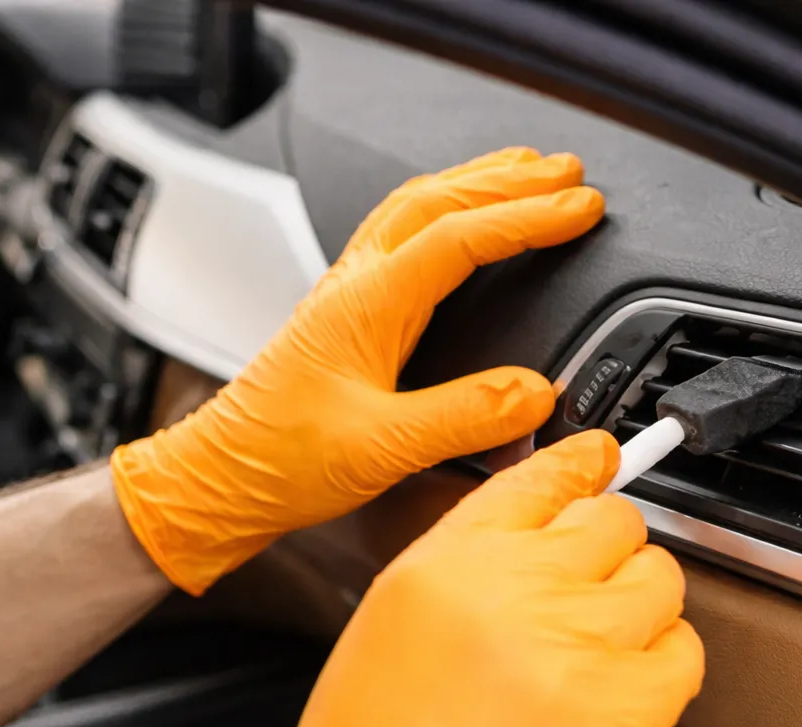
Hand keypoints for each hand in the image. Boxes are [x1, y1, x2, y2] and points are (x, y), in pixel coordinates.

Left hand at [112, 147, 604, 594]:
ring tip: (528, 173)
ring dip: (478, 182)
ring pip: (417, 206)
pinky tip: (462, 219)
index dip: (528, 217)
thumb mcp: (381, 448)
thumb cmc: (281, 460)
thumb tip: (534, 393)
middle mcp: (356, 284)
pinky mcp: (347, 310)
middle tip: (569, 174)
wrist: (221, 478)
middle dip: (512, 180)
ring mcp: (348, 291)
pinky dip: (447, 210)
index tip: (581, 208)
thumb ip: (464, 418)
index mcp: (366, 303)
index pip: (461, 237)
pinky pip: (403, 232)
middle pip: (440, 199)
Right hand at [186, 431, 703, 726]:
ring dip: (638, 607)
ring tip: (594, 654)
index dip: (584, 466)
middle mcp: (518, 591)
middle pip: (616, 521)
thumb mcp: (394, 624)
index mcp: (449, 563)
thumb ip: (474, 561)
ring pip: (660, 579)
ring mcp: (580, 649)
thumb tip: (551, 527)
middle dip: (607, 552)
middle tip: (585, 596)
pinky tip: (617, 693)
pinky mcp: (628, 714)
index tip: (604, 462)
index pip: (545, 477)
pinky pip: (684, 653)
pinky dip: (663, 667)